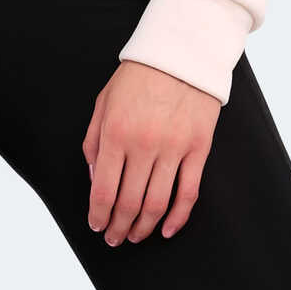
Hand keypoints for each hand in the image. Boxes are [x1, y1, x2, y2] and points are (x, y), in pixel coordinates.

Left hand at [82, 60, 219, 244]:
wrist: (181, 51)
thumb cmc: (139, 75)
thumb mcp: (104, 100)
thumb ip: (93, 139)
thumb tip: (92, 177)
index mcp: (115, 132)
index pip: (103, 189)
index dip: (98, 215)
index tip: (96, 226)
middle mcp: (143, 144)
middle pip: (129, 203)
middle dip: (118, 227)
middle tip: (114, 238)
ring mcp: (173, 148)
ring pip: (157, 204)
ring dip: (143, 228)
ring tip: (135, 236)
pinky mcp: (198, 149)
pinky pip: (188, 193)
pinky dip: (177, 218)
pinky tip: (166, 229)